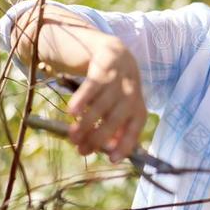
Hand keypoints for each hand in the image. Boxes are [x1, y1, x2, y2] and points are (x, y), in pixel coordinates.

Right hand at [67, 37, 145, 162]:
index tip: (113, 160)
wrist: (109, 49)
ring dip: (87, 123)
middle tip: (81, 150)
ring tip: (72, 136)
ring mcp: (119, 78)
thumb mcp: (119, 104)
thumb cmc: (112, 86)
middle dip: (99, 137)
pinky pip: (93, 86)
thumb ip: (115, 125)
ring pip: (103, 105)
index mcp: (137, 104)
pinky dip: (83, 100)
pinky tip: (72, 112)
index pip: (136, 127)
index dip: (126, 143)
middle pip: (117, 118)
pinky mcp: (104, 65)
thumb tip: (107, 152)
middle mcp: (131, 92)